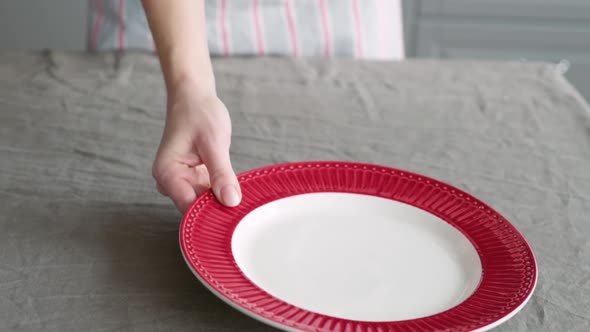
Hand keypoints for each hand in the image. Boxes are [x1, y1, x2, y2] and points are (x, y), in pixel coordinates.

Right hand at [152, 84, 240, 212]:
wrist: (194, 97)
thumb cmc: (199, 114)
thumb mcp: (214, 143)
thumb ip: (221, 173)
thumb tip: (231, 201)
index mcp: (168, 173)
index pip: (189, 207)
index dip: (211, 214)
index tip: (233, 216)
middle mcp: (170, 180)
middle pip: (196, 208)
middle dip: (218, 208)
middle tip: (243, 207)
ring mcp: (181, 180)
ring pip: (204, 201)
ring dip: (221, 199)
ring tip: (241, 194)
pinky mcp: (192, 177)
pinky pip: (208, 192)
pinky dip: (221, 191)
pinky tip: (235, 188)